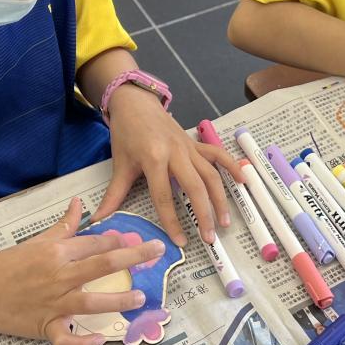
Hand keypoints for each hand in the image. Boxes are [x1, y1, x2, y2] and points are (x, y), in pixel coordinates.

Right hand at [0, 198, 164, 344]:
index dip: (117, 240)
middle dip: (134, 257)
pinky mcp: (44, 327)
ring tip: (141, 297)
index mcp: (55, 251)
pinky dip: (82, 342)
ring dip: (119, 299)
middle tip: (158, 251)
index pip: (94, 243)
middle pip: (102, 264)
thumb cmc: (2, 266)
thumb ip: (61, 226)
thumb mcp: (33, 241)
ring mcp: (53, 302)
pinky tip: (100, 339)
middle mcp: (58, 275)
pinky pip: (66, 338)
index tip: (136, 239)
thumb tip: (78, 203)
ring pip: (92, 300)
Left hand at [92, 86, 242, 245]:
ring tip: (224, 221)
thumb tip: (99, 219)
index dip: (172, 221)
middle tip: (209, 238)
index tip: (180, 241)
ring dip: (220, 198)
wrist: (135, 102)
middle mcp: (176, 153)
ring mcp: (189, 147)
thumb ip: (114, 194)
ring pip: (211, 174)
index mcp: (154, 159)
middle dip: (203, 214)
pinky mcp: (196, 143)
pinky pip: (218, 155)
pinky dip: (232, 166)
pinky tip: (244, 181)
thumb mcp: (120, 164)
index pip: (164, 196)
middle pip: (194, 187)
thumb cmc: (126, 133)